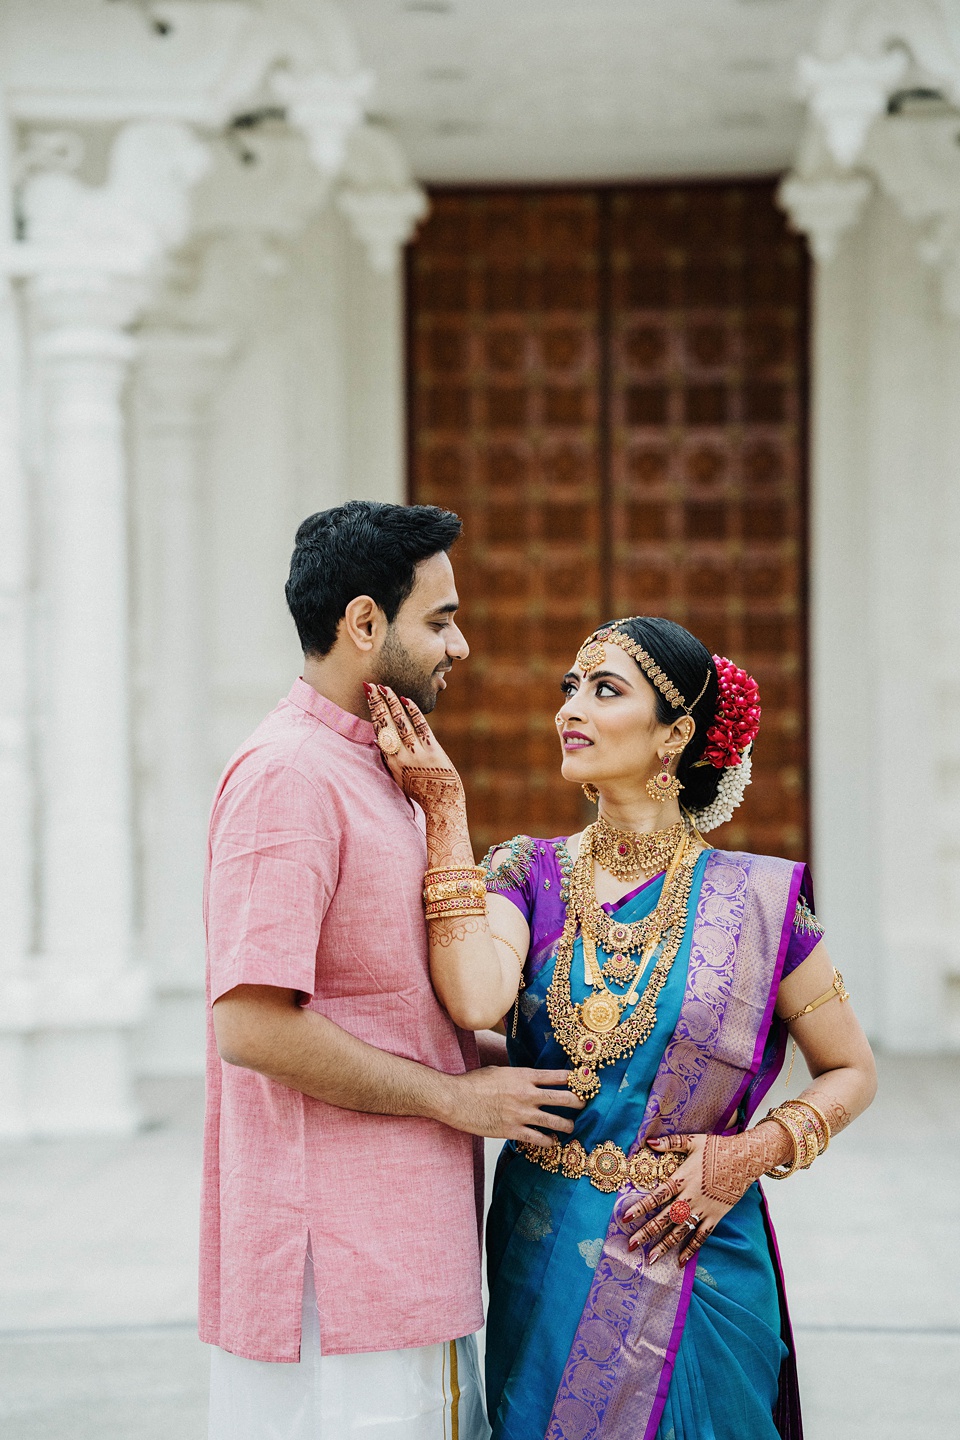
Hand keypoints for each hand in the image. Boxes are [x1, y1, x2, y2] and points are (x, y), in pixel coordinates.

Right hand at [364, 682, 473, 868]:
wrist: (441, 802)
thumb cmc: (420, 789)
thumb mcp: (399, 776)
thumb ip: (390, 758)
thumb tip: (379, 740)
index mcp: (391, 761)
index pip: (378, 730)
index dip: (372, 712)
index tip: (367, 695)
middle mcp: (400, 755)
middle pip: (386, 723)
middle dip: (377, 702)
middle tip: (370, 685)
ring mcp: (416, 752)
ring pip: (400, 723)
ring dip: (392, 703)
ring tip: (385, 688)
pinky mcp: (432, 750)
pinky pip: (421, 727)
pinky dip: (413, 712)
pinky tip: (406, 699)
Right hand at [439, 1066, 585, 1146]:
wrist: (456, 1099)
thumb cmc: (474, 1083)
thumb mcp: (500, 1070)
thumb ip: (518, 1076)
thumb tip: (531, 1078)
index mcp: (524, 1075)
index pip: (558, 1076)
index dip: (575, 1078)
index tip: (584, 1080)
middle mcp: (528, 1094)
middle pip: (565, 1098)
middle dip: (579, 1102)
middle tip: (584, 1104)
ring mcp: (522, 1114)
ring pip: (557, 1122)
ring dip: (568, 1125)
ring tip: (571, 1126)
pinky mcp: (514, 1131)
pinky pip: (540, 1140)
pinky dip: (549, 1142)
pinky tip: (552, 1142)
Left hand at [621, 1124, 787, 1266]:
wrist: (746, 1159)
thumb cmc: (718, 1148)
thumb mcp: (693, 1141)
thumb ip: (671, 1143)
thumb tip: (649, 1142)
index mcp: (682, 1179)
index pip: (657, 1196)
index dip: (641, 1207)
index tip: (625, 1218)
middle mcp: (691, 1197)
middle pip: (665, 1218)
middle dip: (647, 1232)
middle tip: (631, 1245)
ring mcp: (704, 1209)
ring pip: (681, 1230)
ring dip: (665, 1245)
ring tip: (651, 1259)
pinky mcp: (716, 1216)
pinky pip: (702, 1236)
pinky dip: (691, 1249)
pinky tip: (680, 1261)